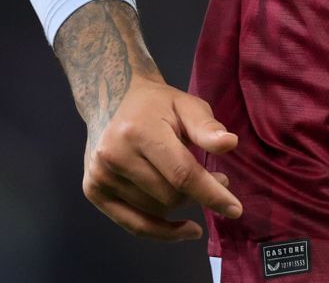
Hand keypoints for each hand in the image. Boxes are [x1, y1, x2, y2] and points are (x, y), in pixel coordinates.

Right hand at [55, 0, 242, 240]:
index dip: (211, 195)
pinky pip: (133, 224)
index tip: (235, 209)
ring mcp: (99, 176)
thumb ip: (206, 127)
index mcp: (139, 131)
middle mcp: (114, 156)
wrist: (110, 97)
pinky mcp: (93, 190)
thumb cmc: (156, 103)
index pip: (181, 174)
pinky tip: (183, 229)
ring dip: (182, 207)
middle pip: (169, 196)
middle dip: (199, 195)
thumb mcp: (186, 104)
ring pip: (155, 211)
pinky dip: (161, 231)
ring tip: (196, 187)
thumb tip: (229, 144)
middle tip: (219, 180)